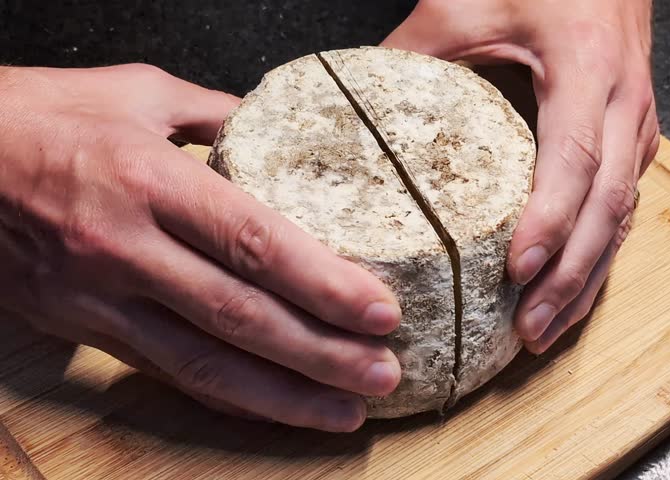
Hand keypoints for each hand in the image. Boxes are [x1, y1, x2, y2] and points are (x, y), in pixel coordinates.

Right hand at [0, 64, 402, 430]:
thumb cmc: (36, 117)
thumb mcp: (133, 93)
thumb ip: (213, 112)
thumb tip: (270, 123)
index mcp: (148, 179)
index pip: (254, 241)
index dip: (323, 283)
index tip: (380, 310)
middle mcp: (127, 247)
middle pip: (241, 316)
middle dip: (322, 354)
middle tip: (382, 375)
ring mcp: (99, 298)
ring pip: (204, 362)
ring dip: (283, 396)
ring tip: (344, 413)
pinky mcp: (81, 328)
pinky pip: (165, 372)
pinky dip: (225, 396)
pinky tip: (272, 408)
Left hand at [384, 0, 659, 352]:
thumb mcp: (466, 4)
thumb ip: (413, 55)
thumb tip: (352, 113)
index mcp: (587, 66)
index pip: (574, 156)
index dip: (550, 218)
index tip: (517, 269)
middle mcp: (624, 105)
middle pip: (608, 206)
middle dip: (568, 275)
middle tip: (525, 328)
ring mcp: (637, 130)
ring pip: (622, 220)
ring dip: (584, 281)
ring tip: (541, 331)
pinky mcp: (633, 146)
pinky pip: (623, 213)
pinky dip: (596, 261)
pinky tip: (566, 297)